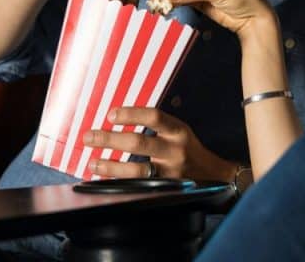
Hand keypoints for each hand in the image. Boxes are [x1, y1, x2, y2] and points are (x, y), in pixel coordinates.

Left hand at [82, 107, 236, 179]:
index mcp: (178, 131)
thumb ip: (157, 126)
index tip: (110, 114)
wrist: (214, 175)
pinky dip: (120, 183)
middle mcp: (175, 150)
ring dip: (110, 167)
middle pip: (139, 143)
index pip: (154, 117)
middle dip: (110, 140)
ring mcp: (170, 172)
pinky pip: (138, 187)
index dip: (131, 114)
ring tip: (92, 163)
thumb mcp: (179, 131)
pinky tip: (105, 180)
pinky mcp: (166, 189)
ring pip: (136, 171)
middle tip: (90, 137)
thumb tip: (119, 118)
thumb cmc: (189, 149)